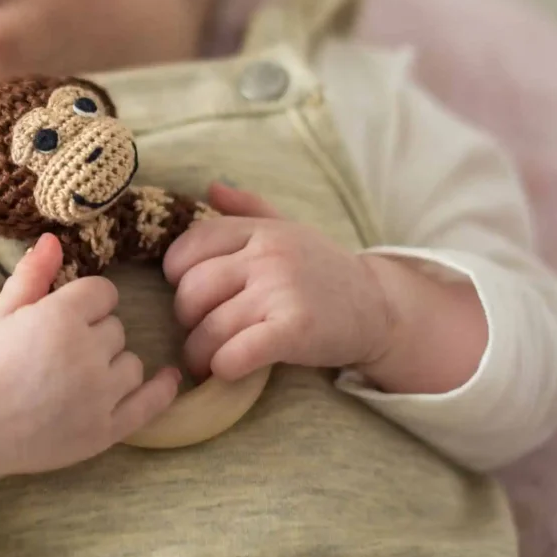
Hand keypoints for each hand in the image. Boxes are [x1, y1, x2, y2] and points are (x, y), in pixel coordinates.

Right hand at [0, 233, 179, 479]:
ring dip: (114, 365)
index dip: (86, 302)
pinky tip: (168, 377)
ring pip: (132, 363)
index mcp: (62, 317)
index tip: (67, 316)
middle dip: (94, 335)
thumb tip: (53, 239)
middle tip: (59, 354)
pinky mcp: (106, 431)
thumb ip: (33, 275)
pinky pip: (150, 404)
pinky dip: (163, 390)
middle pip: (116, 328)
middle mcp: (88, 353)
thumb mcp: (1, 312)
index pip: (103, 293)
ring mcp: (101, 395)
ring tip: (79, 378)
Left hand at [163, 183, 393, 381]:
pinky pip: (237, 353)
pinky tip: (228, 370)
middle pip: (191, 291)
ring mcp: (281, 290)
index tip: (192, 294)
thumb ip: (247, 208)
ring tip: (207, 361)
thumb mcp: (288, 228)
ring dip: (199, 354)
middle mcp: (267, 255)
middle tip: (200, 333)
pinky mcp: (296, 330)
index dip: (177, 275)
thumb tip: (211, 186)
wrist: (379, 307)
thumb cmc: (324, 270)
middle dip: (186, 320)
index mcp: (258, 230)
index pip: (188, 247)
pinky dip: (223, 367)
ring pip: (209, 328)